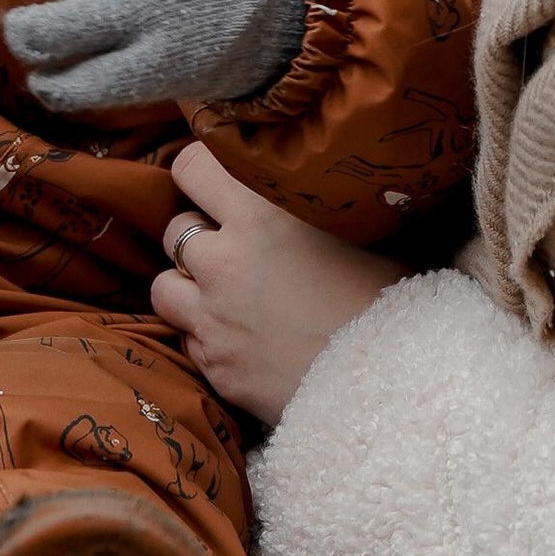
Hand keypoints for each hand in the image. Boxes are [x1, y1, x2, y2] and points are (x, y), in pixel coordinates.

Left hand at [149, 140, 397, 423]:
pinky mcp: (215, 367)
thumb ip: (318, 214)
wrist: (389, 388)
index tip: (216, 185)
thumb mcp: (364, 237)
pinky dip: (205, 335)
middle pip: (174, 229)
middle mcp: (226, 262)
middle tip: (232, 247)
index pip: (191, 167)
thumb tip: (320, 195)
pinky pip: (187, 339)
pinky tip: (241, 339)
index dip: (200, 175)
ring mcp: (213, 318)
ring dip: (187, 286)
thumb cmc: (391, 305)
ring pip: (163, 286)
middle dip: (197, 235)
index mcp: (262, 215)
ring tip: (224, 295)